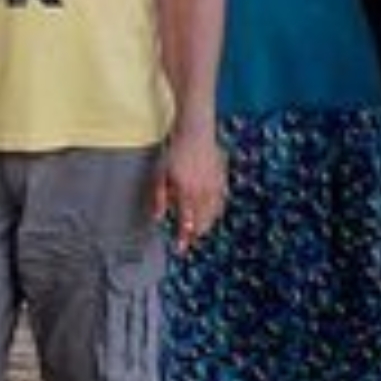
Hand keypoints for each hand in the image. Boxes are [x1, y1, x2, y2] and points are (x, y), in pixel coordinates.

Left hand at [155, 122, 227, 254]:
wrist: (196, 133)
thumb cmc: (176, 153)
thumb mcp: (161, 174)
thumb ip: (159, 198)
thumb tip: (158, 218)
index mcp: (186, 192)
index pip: (186, 222)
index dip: (184, 237)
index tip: (181, 248)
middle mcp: (203, 192)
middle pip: (202, 222)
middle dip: (196, 234)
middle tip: (189, 241)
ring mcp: (215, 187)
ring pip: (213, 214)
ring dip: (206, 225)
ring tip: (199, 231)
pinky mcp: (222, 180)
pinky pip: (221, 202)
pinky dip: (216, 212)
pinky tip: (212, 215)